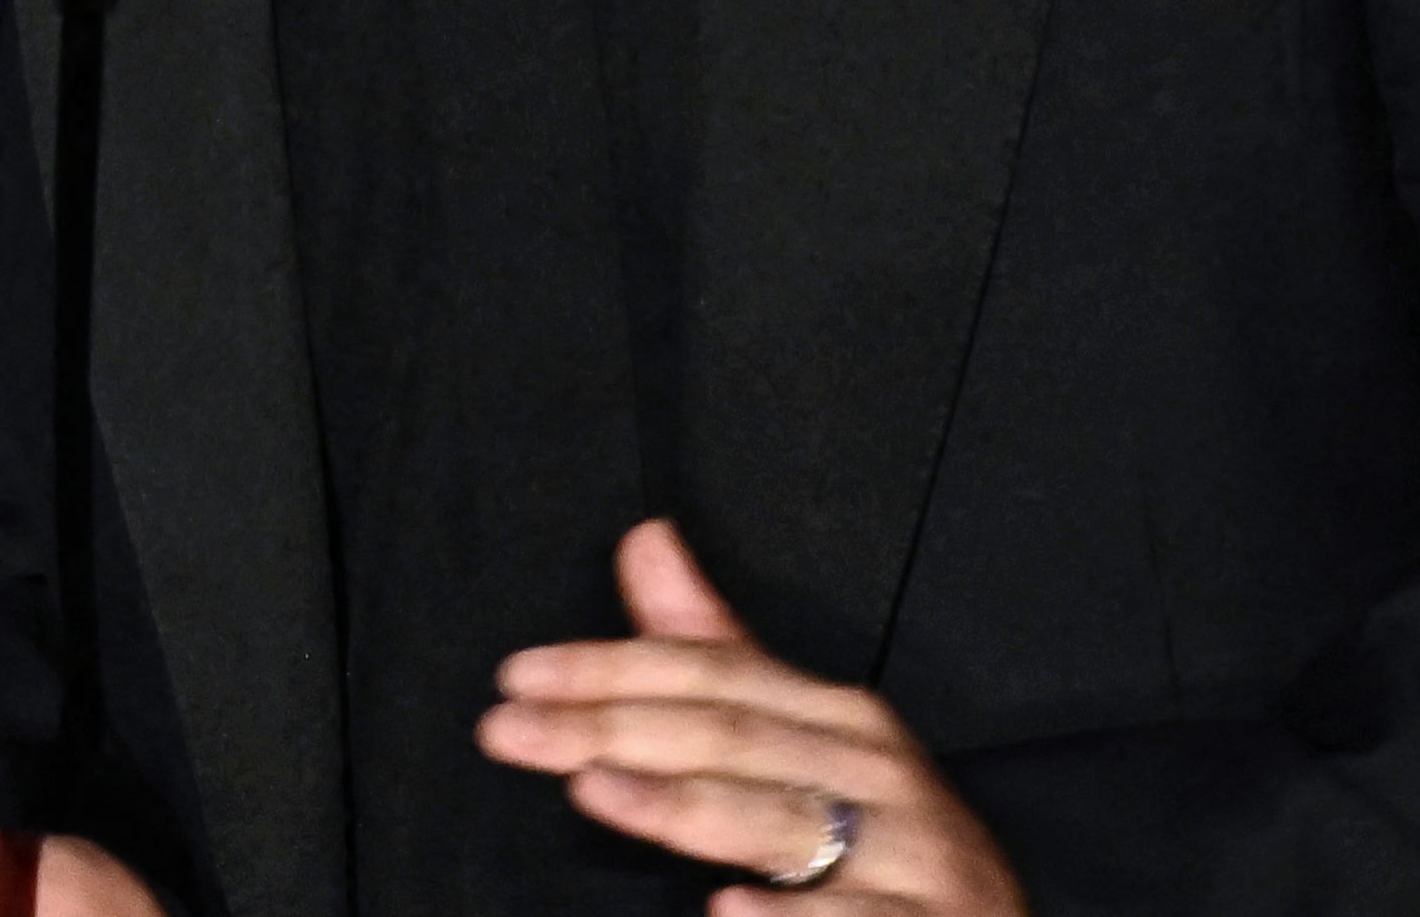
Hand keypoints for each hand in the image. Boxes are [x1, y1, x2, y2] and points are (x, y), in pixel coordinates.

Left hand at [478, 520, 1028, 911]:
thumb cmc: (883, 844)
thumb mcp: (806, 744)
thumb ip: (718, 654)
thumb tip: (644, 540)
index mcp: (844, 720)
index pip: (712, 675)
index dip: (610, 668)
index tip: (516, 677)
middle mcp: (880, 776)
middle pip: (728, 739)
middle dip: (610, 730)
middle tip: (508, 731)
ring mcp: (912, 858)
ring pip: (780, 821)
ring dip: (682, 805)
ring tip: (593, 790)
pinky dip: (789, 916)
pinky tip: (725, 909)